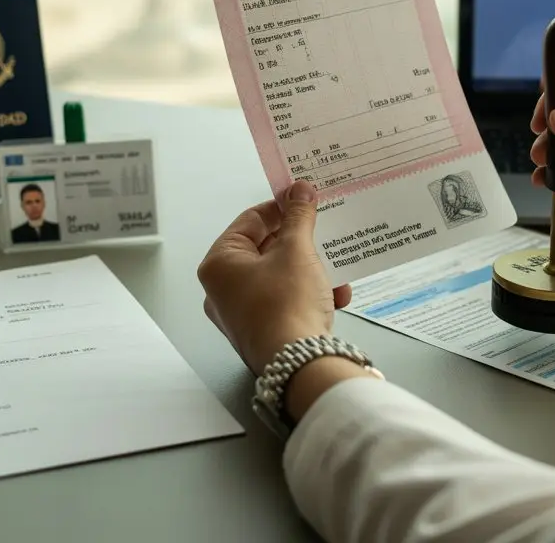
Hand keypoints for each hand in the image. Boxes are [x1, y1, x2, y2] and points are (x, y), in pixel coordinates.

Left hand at [198, 180, 352, 373]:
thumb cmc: (287, 302)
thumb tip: (299, 190)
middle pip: (266, 250)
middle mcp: (222, 290)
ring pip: (280, 277)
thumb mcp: (297, 250)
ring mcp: (241, 314)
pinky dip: (309, 295)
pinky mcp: (262, 332)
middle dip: (301, 243)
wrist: (300, 364)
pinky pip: (286, 302)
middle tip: (324, 232)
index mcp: (219, 264)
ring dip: (312, 270)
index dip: (281, 206)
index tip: (306, 199)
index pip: (250, 220)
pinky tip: (335, 297)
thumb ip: (298, 217)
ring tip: (335, 271)